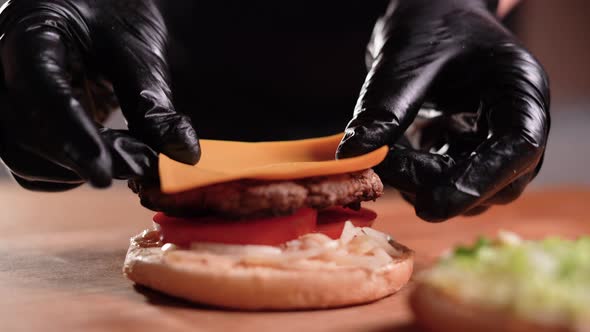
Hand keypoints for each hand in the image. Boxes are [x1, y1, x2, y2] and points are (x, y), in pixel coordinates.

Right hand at [0, 0, 199, 190]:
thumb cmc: (121, 16)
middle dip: (81, 156)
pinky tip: (107, 161)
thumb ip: (153, 102)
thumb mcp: (140, 51)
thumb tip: (181, 152)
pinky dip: (68, 173)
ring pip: (20, 153)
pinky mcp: (25, 121)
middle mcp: (7, 64)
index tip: (104, 173)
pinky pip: (30, 164)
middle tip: (140, 166)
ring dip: (76, 169)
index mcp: (33, 31)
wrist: (108, 10)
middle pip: (23, 128)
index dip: (70, 135)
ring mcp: (11, 95)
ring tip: (130, 158)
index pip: (39, 87)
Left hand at [337, 0, 549, 221]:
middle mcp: (517, 120)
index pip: (519, 150)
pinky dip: (417, 173)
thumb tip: (354, 156)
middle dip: (439, 183)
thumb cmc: (429, 22)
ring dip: (425, 182)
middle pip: (496, 180)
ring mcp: (495, 137)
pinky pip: (447, 176)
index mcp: (521, 90)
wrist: (430, 12)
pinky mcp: (469, 146)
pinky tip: (396, 151)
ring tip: (387, 155)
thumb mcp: (406, 59)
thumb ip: (385, 108)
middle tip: (388, 167)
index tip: (430, 203)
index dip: (477, 182)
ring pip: (469, 187)